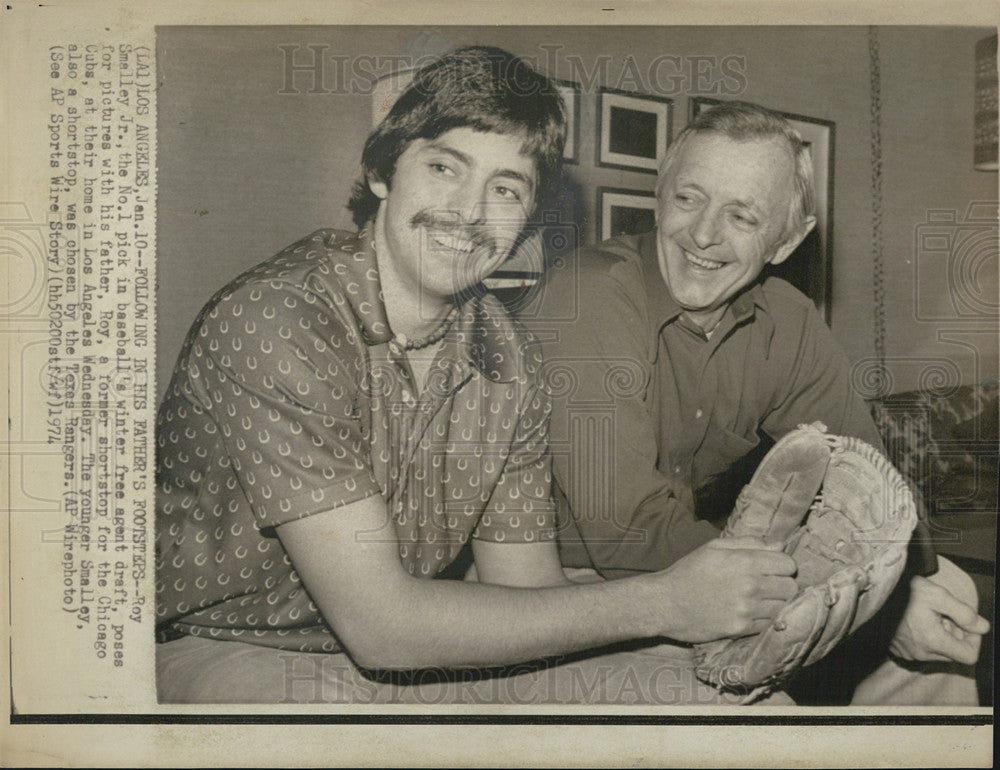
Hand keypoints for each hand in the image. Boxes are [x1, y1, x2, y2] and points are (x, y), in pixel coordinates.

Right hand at [658, 536, 797, 643]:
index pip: (788, 564)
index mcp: (745, 561)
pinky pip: (769, 624)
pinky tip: (751, 612)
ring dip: (775, 603)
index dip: (783, 565)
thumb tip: (779, 545)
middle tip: (769, 585)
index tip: (773, 569)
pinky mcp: (741, 629)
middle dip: (783, 584)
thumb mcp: (714, 547)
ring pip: (783, 607)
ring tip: (760, 600)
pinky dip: (764, 618)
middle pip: (791, 587)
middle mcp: (750, 585)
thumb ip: (748, 543)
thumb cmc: (689, 571)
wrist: (665, 603)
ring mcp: (746, 609)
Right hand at [889, 561, 989, 664]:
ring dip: (940, 635)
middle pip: (953, 653)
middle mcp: (921, 653)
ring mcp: (907, 653)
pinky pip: (921, 650)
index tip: (966, 621)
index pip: (969, 656)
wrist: (870, 592)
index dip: (974, 639)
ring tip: (927, 614)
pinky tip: (916, 620)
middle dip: (955, 634)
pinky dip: (925, 637)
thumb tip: (982, 627)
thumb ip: (964, 612)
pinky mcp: (897, 650)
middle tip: (944, 613)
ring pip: (937, 652)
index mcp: (933, 641)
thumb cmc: (901, 592)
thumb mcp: (937, 594)